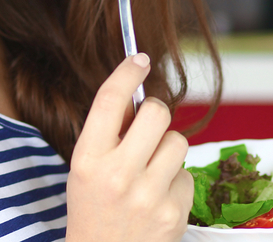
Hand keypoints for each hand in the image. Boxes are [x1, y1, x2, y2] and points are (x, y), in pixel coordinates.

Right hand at [65, 53, 192, 241]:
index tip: (139, 59)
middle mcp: (118, 176)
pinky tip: (159, 198)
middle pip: (156, 112)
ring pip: (178, 141)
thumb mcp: (85, 169)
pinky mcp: (174, 213)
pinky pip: (187, 174)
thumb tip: (137, 92)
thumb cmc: (94, 210)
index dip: (128, 72)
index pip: (111, 100)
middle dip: (157, 112)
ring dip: (168, 149)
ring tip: (151, 171)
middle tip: (150, 125)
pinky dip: (176, 181)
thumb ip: (108, 133)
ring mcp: (149, 196)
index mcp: (88, 160)